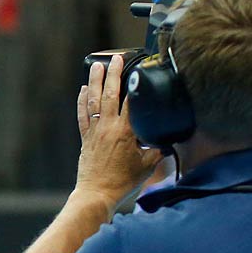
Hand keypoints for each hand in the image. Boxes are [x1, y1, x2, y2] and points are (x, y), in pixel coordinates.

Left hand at [75, 55, 163, 209]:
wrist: (97, 194)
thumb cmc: (123, 182)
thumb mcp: (148, 166)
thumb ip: (159, 150)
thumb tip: (169, 140)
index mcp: (126, 132)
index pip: (131, 102)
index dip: (135, 84)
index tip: (139, 69)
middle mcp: (108, 127)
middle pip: (109, 94)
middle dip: (113, 74)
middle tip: (115, 58)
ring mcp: (94, 131)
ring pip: (93, 101)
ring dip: (94, 81)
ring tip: (96, 65)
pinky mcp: (85, 138)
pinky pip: (82, 115)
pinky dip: (82, 101)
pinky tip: (83, 89)